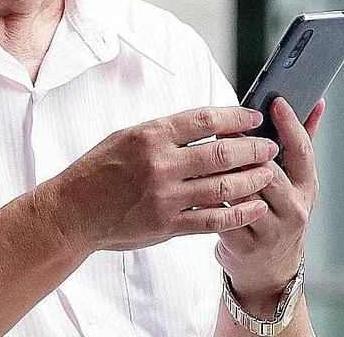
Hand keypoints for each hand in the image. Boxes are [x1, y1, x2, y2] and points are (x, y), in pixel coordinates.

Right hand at [33, 106, 280, 255]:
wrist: (73, 211)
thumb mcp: (127, 137)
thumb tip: (206, 124)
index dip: (235, 118)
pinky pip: (213, 219)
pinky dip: (239, 212)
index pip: (204, 120)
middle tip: (270, 147)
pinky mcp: (167, 225)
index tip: (254, 118)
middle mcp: (160, 165)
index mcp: (150, 136)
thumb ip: (165, 133)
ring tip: (269, 173)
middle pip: (221, 154)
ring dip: (253, 179)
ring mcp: (165, 197)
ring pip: (223, 187)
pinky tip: (256, 206)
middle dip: (253, 149)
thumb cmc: (98, 170)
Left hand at [215, 97, 323, 315]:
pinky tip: (195, 181)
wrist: (270, 270)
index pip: (302, 150)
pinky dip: (208, 195)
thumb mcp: (295, 181)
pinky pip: (221, 214)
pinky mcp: (244, 244)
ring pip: (243, 192)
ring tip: (205, 151)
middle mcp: (293, 209)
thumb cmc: (279, 212)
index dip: (290, 125)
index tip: (276, 102)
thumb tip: (316, 103)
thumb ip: (300, 142)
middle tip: (223, 126)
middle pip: (268, 170)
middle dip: (244, 148)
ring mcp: (270, 230)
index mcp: (306, 187)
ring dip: (222, 171)